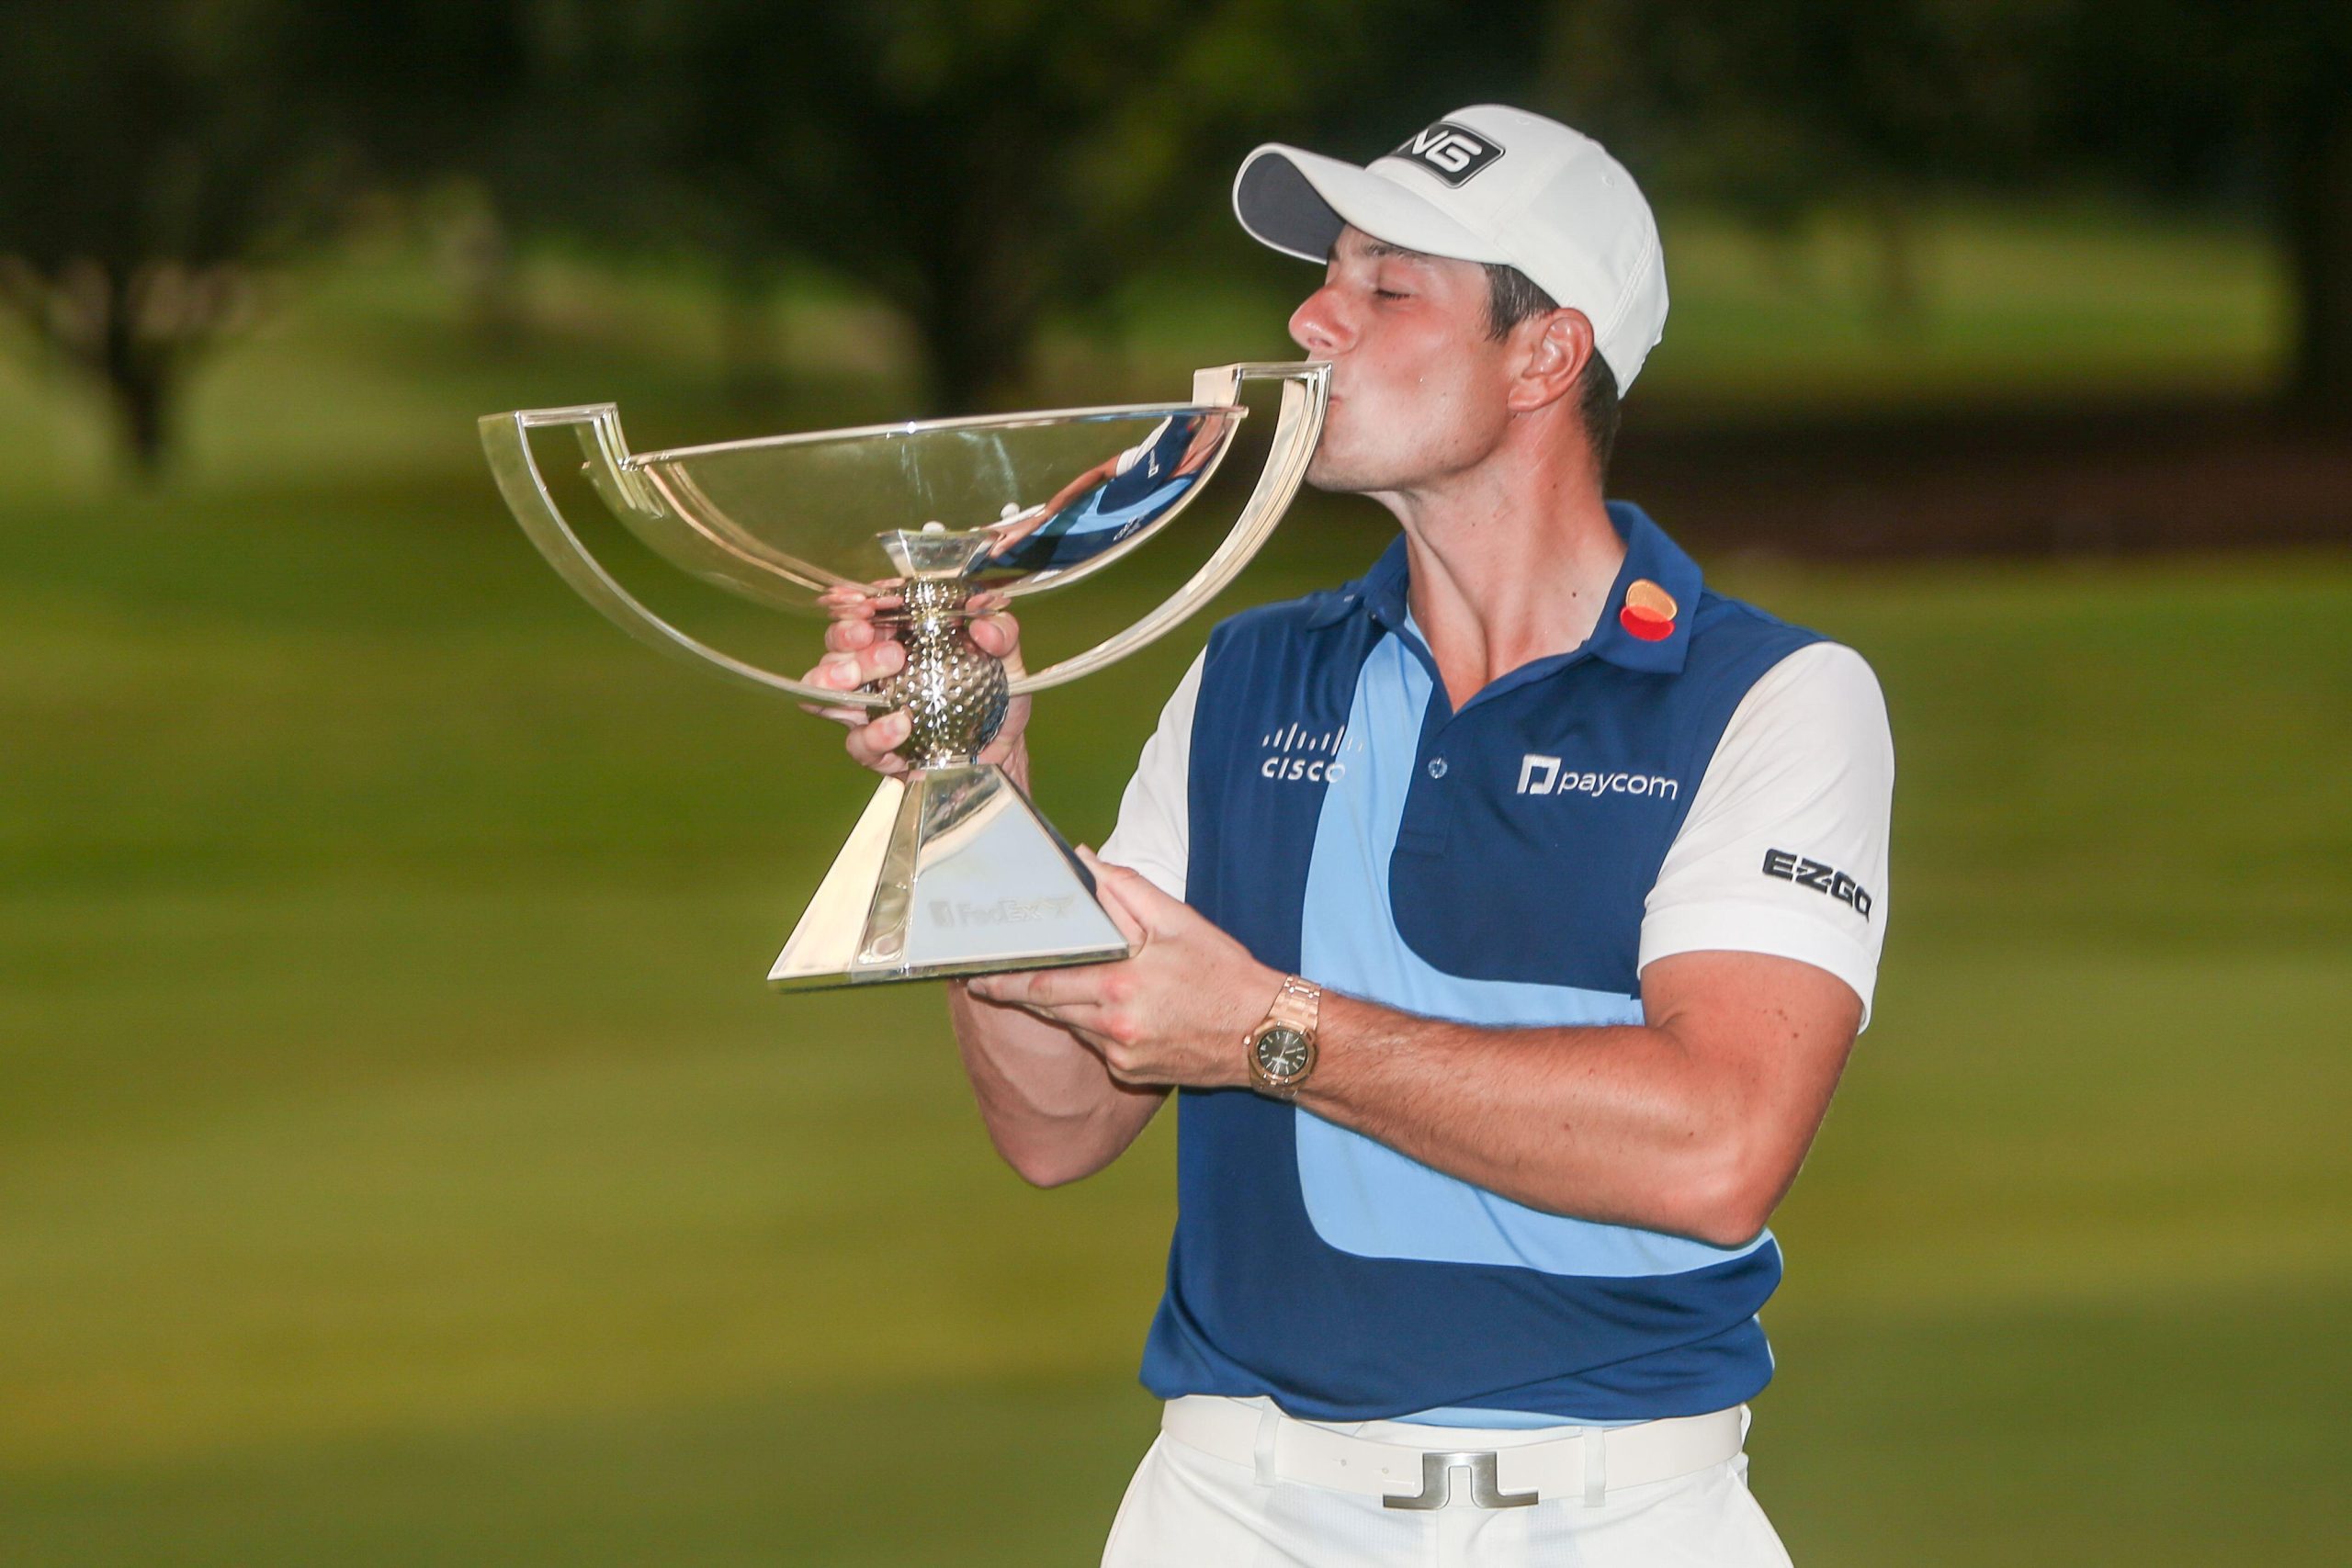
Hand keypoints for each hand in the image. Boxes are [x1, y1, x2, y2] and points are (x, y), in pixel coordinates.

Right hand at [801, 584, 1031, 776]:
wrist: (1003, 754)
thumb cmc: (996, 699)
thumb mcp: (1008, 661)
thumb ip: (1003, 634)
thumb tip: (983, 626)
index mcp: (901, 637)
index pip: (865, 611)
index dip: (858, 604)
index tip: (869, 604)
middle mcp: (877, 669)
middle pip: (837, 646)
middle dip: (846, 639)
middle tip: (887, 648)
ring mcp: (872, 708)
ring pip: (827, 690)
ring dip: (839, 679)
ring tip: (869, 679)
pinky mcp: (877, 749)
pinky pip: (858, 741)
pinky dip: (876, 733)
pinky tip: (901, 725)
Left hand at [965, 849, 1281, 1088]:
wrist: (1267, 1035)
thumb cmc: (1224, 973)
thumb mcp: (1179, 921)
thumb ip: (1125, 889)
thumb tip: (1084, 861)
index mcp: (1119, 984)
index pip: (1045, 981)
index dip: (1006, 979)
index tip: (978, 975)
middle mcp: (1113, 1026)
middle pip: (1048, 1007)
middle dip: (1016, 993)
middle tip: (985, 983)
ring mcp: (1121, 1055)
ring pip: (1071, 1026)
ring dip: (1056, 1007)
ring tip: (1040, 986)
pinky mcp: (1132, 1073)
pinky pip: (1098, 1046)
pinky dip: (1094, 1026)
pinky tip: (1112, 1011)